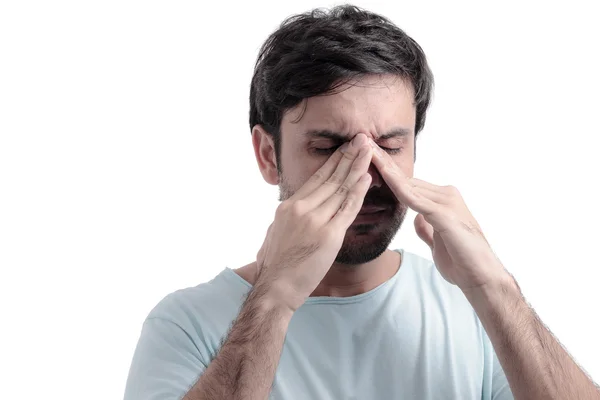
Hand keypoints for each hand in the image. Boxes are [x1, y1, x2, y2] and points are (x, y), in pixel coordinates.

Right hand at [255, 134, 372, 311]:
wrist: (275, 288)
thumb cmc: (275, 267)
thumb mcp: (276, 234)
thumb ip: (289, 219)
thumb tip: (294, 212)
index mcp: (289, 207)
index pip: (316, 179)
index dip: (333, 162)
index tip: (344, 149)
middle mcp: (301, 209)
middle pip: (330, 177)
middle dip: (348, 156)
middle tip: (361, 138)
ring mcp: (315, 221)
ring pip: (340, 188)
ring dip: (357, 167)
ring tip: (369, 150)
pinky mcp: (328, 235)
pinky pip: (347, 209)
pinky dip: (358, 191)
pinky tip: (367, 177)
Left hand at [369, 139, 508, 291]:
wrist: (482, 278)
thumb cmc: (461, 261)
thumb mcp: (438, 240)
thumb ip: (427, 227)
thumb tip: (418, 218)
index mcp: (442, 200)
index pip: (408, 183)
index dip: (387, 172)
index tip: (367, 158)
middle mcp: (446, 195)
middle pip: (407, 178)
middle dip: (383, 162)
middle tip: (361, 141)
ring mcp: (447, 203)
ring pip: (409, 184)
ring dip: (386, 169)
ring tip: (367, 152)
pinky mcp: (446, 215)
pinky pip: (416, 200)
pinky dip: (399, 188)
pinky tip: (384, 177)